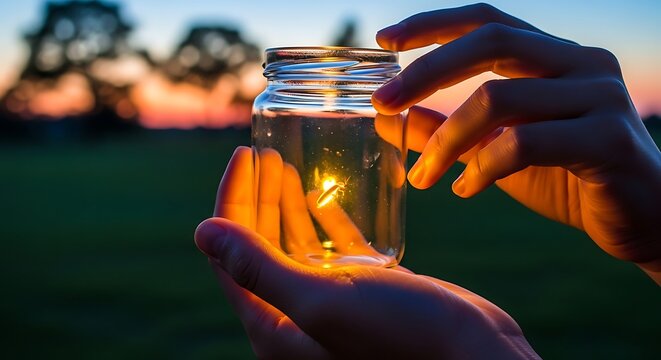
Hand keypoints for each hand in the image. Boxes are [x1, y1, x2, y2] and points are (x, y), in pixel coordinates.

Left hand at [195, 146, 539, 358]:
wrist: (473, 355)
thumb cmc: (399, 335)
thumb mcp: (321, 301)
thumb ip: (259, 269)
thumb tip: (202, 233)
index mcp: (275, 324)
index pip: (232, 255)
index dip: (232, 201)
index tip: (243, 155)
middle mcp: (297, 314)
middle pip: (260, 246)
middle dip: (257, 197)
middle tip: (262, 153)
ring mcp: (332, 302)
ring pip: (295, 244)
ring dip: (285, 204)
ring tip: (284, 163)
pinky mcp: (365, 291)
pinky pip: (332, 249)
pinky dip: (324, 220)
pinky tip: (321, 195)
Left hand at [372, 3, 660, 281]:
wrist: (642, 220)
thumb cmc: (567, 179)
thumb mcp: (498, 149)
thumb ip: (450, 128)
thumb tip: (391, 118)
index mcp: (556, 57)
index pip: (488, 20)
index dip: (434, 24)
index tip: (385, 40)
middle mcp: (581, 62)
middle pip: (491, 40)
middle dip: (426, 70)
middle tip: (383, 103)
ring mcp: (599, 96)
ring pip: (498, 98)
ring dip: (446, 140)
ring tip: (423, 176)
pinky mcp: (607, 139)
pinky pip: (522, 144)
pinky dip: (481, 168)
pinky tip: (465, 190)